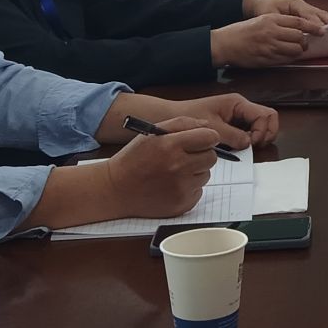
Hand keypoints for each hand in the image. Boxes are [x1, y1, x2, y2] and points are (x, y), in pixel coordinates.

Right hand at [102, 122, 218, 219]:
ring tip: (173, 171)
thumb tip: (207, 126)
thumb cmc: (134, 159)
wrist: (116, 189)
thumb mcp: (153, 132)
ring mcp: (181, 188)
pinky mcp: (182, 204)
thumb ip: (183, 124)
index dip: (206, 138)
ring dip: (195, 172)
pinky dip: (189, 187)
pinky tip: (171, 185)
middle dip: (201, 154)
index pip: (210, 138)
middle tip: (185, 156)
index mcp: (170, 146)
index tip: (200, 140)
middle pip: (211, 157)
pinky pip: (198, 191)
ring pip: (206, 175)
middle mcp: (178, 167)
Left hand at [160, 96, 280, 149]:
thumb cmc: (189, 117)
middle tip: (252, 146)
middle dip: (265, 134)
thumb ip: (231, 135)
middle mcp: (241, 109)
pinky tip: (235, 147)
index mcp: (238, 103)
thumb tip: (248, 143)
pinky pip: (248, 133)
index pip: (266, 114)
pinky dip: (247, 142)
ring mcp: (238, 117)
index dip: (263, 130)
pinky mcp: (232, 126)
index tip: (252, 143)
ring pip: (259, 127)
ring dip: (256, 139)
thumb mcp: (211, 127)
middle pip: (268, 120)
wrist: (171, 117)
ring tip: (242, 148)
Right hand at [212, 12, 324, 67]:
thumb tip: (297, 29)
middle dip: (305, 42)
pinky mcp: (266, 59)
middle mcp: (271, 32)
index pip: (298, 22)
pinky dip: (289, 59)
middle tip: (305, 44)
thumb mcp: (260, 21)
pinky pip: (285, 60)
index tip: (321, 31)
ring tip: (296, 51)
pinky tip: (286, 57)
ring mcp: (269, 46)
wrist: (224, 44)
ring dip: (298, 52)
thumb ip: (278, 24)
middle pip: (299, 37)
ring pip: (294, 50)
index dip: (312, 27)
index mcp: (270, 19)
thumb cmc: (241, 32)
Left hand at [245, 0, 327, 24]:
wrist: (258, 4)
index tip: (322, 32)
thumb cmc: (264, 9)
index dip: (316, 24)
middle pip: (319, 13)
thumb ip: (284, 24)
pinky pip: (318, 17)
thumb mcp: (271, 16)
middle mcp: (302, 4)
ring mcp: (305, 8)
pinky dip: (325, 24)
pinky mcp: (305, 13)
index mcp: (294, 3)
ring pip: (321, 14)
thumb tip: (296, 33)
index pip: (309, 14)